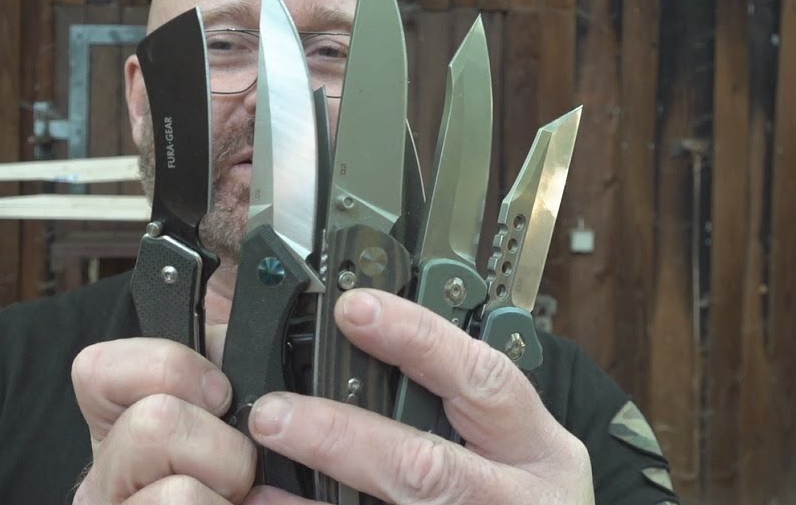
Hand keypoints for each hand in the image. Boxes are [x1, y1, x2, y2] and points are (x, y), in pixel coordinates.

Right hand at [70, 336, 256, 503]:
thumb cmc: (240, 472)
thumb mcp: (226, 397)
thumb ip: (223, 350)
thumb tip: (241, 285)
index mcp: (116, 422)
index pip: (98, 369)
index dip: (174, 369)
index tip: (219, 392)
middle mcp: (102, 476)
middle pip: (153, 424)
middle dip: (222, 446)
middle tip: (236, 466)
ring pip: (180, 494)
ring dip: (230, 494)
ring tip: (232, 501)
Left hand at [240, 289, 594, 504]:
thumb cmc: (524, 495)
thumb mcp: (516, 443)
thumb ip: (458, 398)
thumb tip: (362, 335)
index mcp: (535, 447)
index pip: (481, 377)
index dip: (417, 339)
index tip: (352, 309)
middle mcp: (511, 497)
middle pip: (425, 465)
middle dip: (344, 437)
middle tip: (275, 413)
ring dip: (319, 496)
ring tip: (260, 471)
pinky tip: (273, 504)